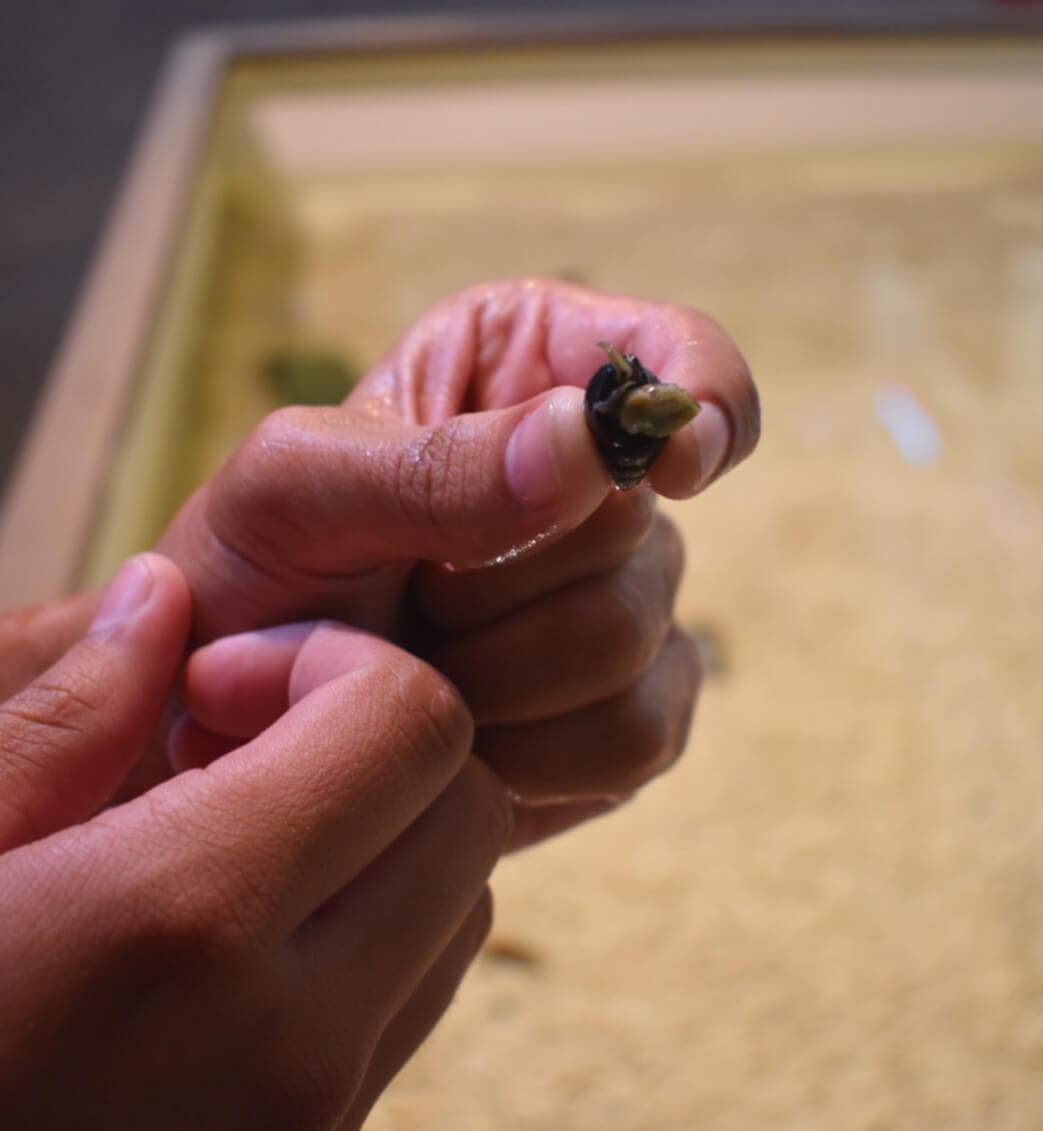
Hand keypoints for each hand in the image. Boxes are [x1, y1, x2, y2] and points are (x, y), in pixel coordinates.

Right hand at [0, 555, 508, 1130]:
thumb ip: (66, 715)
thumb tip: (159, 596)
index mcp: (186, 923)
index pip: (417, 725)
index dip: (335, 663)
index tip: (218, 684)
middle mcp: (288, 1040)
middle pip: (472, 810)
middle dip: (381, 739)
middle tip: (233, 746)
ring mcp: (311, 1129)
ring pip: (464, 905)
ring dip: (386, 834)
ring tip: (234, 835)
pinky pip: (413, 1003)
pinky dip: (373, 928)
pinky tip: (239, 931)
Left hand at [156, 279, 758, 813]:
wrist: (237, 720)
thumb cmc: (253, 573)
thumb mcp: (295, 489)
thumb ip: (433, 462)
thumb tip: (592, 446)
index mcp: (531, 376)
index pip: (679, 354)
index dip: (701, 401)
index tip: (669, 468)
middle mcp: (598, 489)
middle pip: (648, 530)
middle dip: (509, 591)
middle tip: (409, 604)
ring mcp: (629, 605)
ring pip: (644, 644)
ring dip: (510, 683)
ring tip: (423, 675)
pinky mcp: (632, 709)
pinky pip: (639, 737)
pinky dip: (541, 757)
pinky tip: (470, 749)